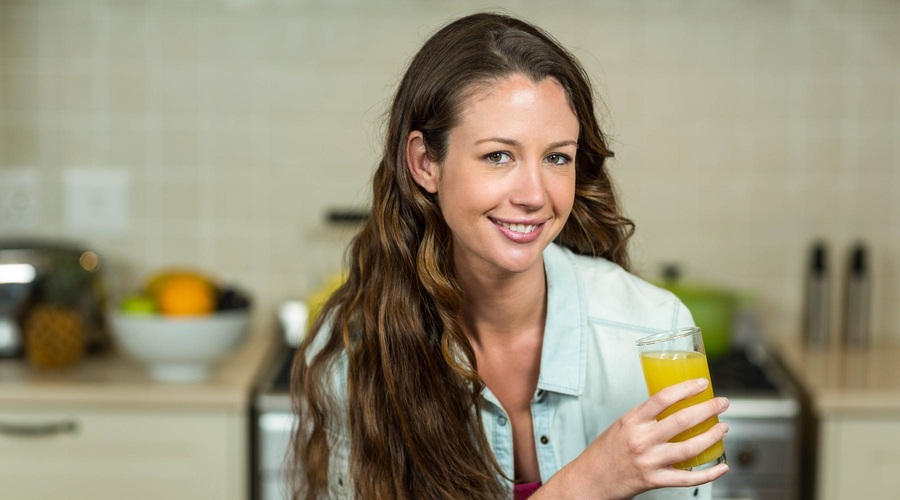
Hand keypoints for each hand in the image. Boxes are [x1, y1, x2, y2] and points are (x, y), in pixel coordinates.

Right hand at [539, 378, 729, 499]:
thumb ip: (646, 418)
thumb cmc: (606, 451)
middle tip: (722, 403)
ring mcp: (649, 461)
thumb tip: (674, 405)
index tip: (702, 383)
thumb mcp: (622, 426)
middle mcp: (641, 440)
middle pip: (682, 421)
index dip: (686, 388)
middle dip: (708, 409)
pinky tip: (721, 466)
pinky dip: (708, 473)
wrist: (590, 480)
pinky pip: (687, 478)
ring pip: (689, 448)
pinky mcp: (654, 481)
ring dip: (712, 437)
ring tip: (723, 428)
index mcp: (632, 421)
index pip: (662, 398)